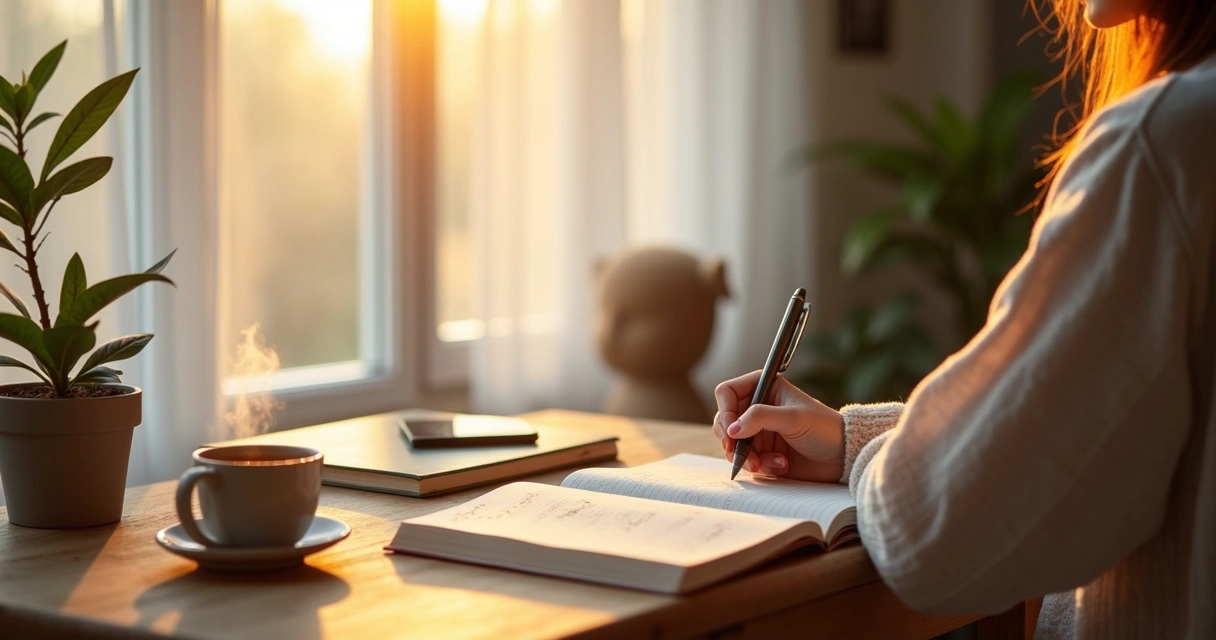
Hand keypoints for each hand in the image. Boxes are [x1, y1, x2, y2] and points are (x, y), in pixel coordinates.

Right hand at [712, 370, 845, 482]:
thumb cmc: (824, 429)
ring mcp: (758, 431)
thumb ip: (760, 418)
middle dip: (730, 438)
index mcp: (764, 387)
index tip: (732, 430)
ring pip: (731, 443)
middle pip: (724, 420)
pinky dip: (759, 465)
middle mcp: (757, 408)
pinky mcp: (762, 452)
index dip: (725, 410)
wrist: (842, 457)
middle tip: (738, 451)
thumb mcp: (793, 418)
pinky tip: (781, 464)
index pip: (727, 392)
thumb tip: (731, 429)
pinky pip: (745, 460)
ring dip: (744, 455)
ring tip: (761, 463)